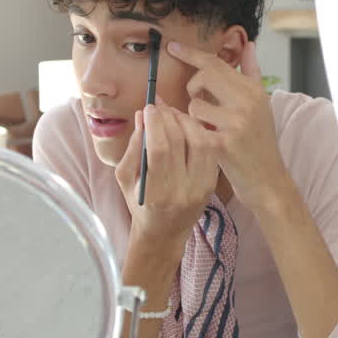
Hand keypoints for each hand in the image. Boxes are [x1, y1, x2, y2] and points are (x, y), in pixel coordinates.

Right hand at [114, 101, 220, 255]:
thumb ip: (133, 147)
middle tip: (160, 105)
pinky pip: (210, 150)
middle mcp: (182, 192)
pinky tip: (186, 127)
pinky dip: (199, 133)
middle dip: (169, 117)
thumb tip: (143, 116)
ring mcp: (201, 188)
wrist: (164, 232)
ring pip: (201, 143)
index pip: (160, 150)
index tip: (148, 108)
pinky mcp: (212, 184)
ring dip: (187, 122)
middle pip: (180, 142)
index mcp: (157, 193)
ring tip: (173, 114)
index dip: (155, 124)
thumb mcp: (126, 178)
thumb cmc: (139, 203)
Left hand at [166, 40, 290, 212]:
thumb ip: (252, 73)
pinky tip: (203, 138)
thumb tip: (249, 45)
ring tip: (208, 127)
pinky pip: (194, 127)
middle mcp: (246, 103)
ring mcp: (235, 123)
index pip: (216, 63)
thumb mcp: (261, 104)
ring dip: (194, 116)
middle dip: (193, 86)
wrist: (267, 179)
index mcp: (253, 90)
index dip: (191, 53)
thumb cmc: (260, 141)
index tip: (172, 46)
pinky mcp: (224, 144)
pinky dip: (192, 131)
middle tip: (199, 100)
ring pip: (195, 105)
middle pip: (203, 76)